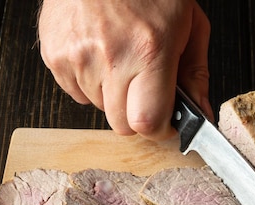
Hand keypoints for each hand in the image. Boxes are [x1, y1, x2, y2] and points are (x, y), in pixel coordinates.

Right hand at [38, 0, 211, 139]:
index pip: (147, 123)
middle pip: (121, 125)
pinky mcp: (54, 54)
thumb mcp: (190, 25)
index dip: (159, 129)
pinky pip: (75, 92)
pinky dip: (90, 82)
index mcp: (149, 50)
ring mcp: (76, 56)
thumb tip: (200, 115)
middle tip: (145, 87)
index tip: (166, 120)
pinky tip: (99, 53)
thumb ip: (196, 75)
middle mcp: (110, 57)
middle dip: (137, 114)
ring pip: (99, 108)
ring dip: (113, 95)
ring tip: (121, 58)